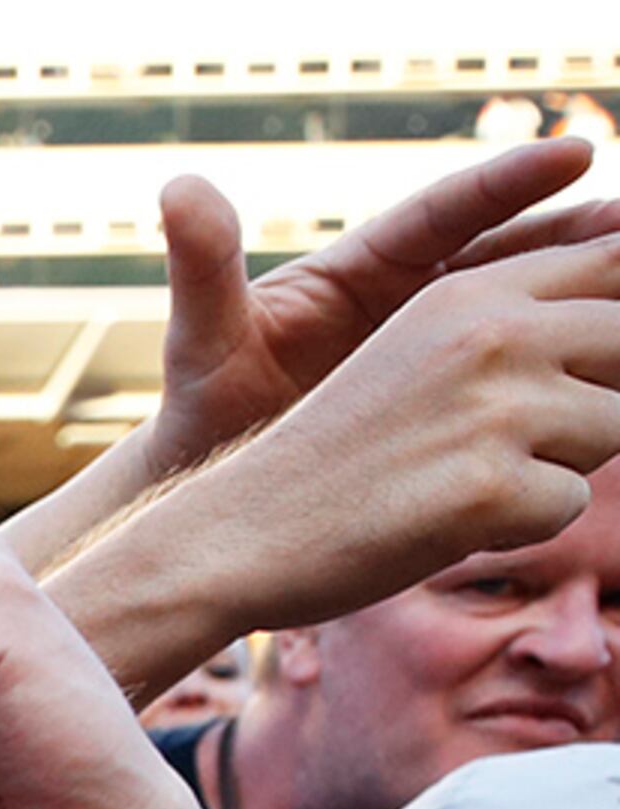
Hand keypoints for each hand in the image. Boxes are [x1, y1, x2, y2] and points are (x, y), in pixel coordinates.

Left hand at [136, 138, 618, 477]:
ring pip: (527, 310)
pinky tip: (608, 371)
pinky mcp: (449, 404)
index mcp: (358, 270)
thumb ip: (202, 268)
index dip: (509, 185)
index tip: (575, 156)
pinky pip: (519, 376)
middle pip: (507, 252)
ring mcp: (434, 352)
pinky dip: (565, 366)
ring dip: (586, 294)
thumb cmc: (202, 412)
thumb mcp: (203, 342)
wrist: (216, 490)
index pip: (445, 212)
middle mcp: (407, 300)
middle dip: (576, 232)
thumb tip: (181, 189)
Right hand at [143, 224, 619, 632]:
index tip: (605, 346)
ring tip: (470, 475)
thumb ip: (525, 321)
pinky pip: (572, 506)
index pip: (614, 260)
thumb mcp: (426, 354)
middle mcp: (488, 334)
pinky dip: (524, 526)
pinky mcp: (488, 488)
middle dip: (601, 393)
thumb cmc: (344, 454)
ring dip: (561, 464)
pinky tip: (450, 521)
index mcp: (469, 291)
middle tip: (512, 435)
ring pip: (617, 426)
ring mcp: (491, 409)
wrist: (241, 533)